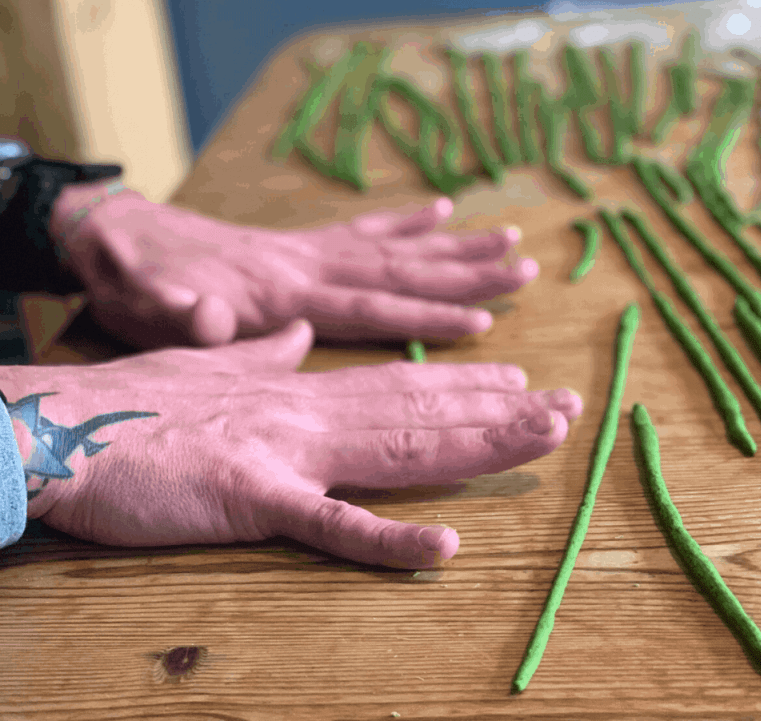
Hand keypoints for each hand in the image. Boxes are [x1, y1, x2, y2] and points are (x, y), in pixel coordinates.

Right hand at [6, 320, 580, 567]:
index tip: (518, 380)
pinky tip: (446, 549)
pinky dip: (387, 537)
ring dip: (475, 446)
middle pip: (419, 410)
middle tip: (568, 405)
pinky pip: (328, 524)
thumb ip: (267, 356)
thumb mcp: (212, 368)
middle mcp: (307, 413)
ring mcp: (284, 453)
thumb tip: (302, 336)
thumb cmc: (135, 404)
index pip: (399, 383)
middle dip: (499, 410)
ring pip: (398, 448)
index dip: (463, 383)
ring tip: (543, 437)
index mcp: (299, 391)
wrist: (67, 423)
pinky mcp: (250, 498)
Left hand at [51, 186, 536, 348]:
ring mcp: (308, 248)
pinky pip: (363, 229)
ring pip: (395, 246)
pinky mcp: (301, 242)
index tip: (485, 319)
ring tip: (507, 239)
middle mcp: (309, 263)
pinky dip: (405, 222)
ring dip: (453, 247)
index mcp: (284, 292)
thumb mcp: (145, 308)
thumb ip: (180, 315)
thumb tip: (211, 318)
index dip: (427, 315)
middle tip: (524, 265)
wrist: (114, 235)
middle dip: (465, 272)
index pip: (370, 304)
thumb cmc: (136, 283)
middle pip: (401, 268)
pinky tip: (441, 212)